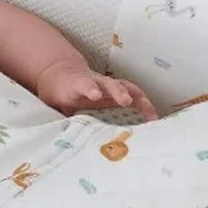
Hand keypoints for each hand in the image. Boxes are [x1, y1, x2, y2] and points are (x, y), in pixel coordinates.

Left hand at [37, 59, 157, 120]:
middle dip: (118, 91)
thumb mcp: (54, 103)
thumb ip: (58, 115)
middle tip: (126, 101)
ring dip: (138, 99)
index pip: (84, 85)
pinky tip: (153, 117)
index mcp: (77, 85)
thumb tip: (60, 134)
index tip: (95, 95)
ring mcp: (108, 86)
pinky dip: (144, 104)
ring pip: (126, 87)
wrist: (62, 74)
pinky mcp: (117, 91)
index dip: (90, 88)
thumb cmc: (58, 92)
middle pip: (109, 83)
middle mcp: (97, 83)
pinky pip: (134, 94)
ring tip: (150, 114)